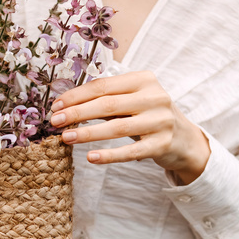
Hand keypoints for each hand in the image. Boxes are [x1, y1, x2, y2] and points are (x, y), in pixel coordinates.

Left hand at [49, 70, 210, 184]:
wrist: (184, 139)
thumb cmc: (147, 116)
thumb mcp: (132, 101)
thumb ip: (106, 100)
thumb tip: (65, 107)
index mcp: (143, 79)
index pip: (103, 86)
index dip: (76, 96)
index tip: (55, 106)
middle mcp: (155, 97)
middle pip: (107, 104)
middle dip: (77, 113)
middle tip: (55, 122)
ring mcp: (161, 121)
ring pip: (117, 127)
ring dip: (88, 133)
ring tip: (66, 138)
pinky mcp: (163, 144)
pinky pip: (131, 152)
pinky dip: (109, 155)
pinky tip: (91, 158)